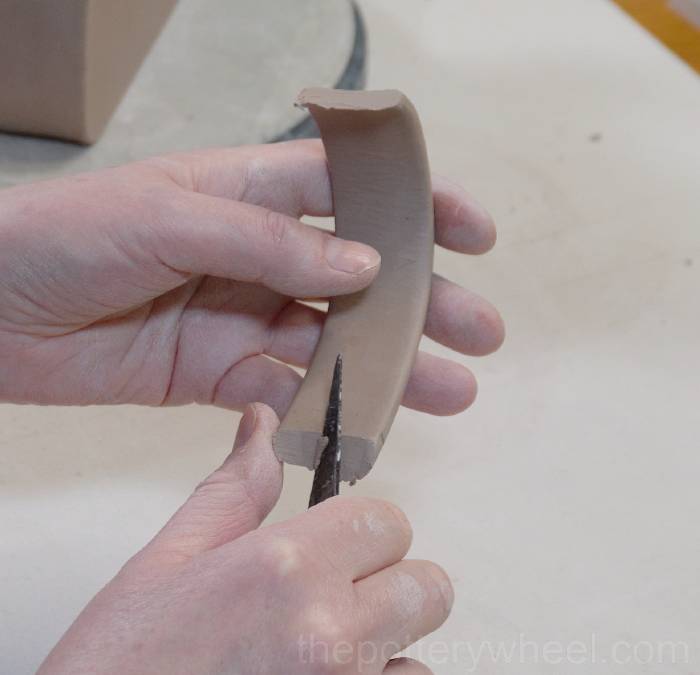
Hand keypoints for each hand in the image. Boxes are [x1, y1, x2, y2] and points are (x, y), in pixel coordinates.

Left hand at [0, 140, 502, 413]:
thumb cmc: (66, 236)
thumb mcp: (169, 218)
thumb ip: (267, 244)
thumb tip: (362, 266)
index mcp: (250, 193)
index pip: (352, 189)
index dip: (417, 205)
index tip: (472, 231)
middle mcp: (257, 253)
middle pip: (358, 277)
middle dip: (422, 301)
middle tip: (479, 330)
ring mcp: (241, 315)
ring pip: (333, 341)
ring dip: (391, 363)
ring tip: (452, 386)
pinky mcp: (218, 371)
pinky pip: (286, 389)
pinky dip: (325, 406)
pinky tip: (367, 418)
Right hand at [38, 404, 449, 674]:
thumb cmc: (120, 669)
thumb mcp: (167, 562)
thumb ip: (233, 489)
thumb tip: (262, 425)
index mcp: (285, 569)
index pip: (389, 521)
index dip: (365, 528)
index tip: (339, 543)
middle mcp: (329, 635)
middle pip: (427, 587)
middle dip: (390, 583)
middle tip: (337, 596)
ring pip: (418, 655)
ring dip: (384, 648)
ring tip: (318, 654)